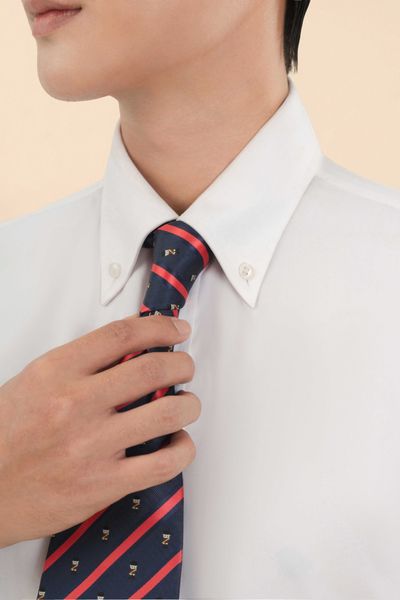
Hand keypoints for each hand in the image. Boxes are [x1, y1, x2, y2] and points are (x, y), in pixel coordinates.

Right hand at [0, 314, 197, 547]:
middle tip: (185, 366)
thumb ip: (81, 362)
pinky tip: (179, 442)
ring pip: (167, 413)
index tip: (176, 329)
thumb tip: (132, 349)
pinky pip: (163, 463)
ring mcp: (91, 445)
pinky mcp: (103, 484)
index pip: (122, 335)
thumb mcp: (35, 380)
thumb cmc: (5, 435)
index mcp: (57, 372)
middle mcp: (76, 404)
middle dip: (182, 363)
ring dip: (189, 404)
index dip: (160, 327)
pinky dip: (183, 448)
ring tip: (187, 404)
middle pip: (153, 369)